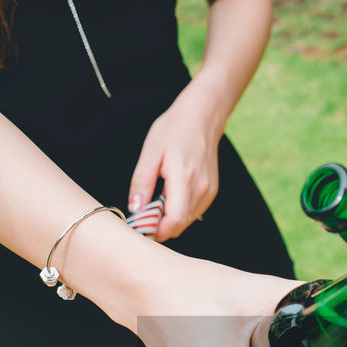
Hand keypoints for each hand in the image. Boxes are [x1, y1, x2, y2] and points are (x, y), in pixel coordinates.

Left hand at [128, 78, 227, 241]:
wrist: (202, 116)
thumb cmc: (174, 129)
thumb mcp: (151, 151)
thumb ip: (142, 182)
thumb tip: (135, 209)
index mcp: (184, 179)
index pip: (174, 221)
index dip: (156, 230)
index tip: (139, 226)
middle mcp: (201, 189)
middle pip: (179, 225)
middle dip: (159, 225)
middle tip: (142, 213)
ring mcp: (208, 192)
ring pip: (185, 220)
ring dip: (168, 218)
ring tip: (155, 199)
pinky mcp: (211, 191)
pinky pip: (192, 211)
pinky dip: (178, 210)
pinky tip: (169, 194)